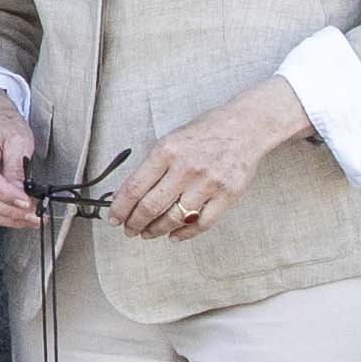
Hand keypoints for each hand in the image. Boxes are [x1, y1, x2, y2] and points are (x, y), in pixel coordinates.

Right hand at [0, 91, 45, 233]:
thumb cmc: (5, 127)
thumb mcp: (19, 140)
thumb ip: (17, 168)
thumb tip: (20, 194)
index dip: (6, 194)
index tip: (26, 202)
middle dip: (8, 211)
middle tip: (33, 215)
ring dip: (6, 218)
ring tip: (29, 219)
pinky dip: (0, 217)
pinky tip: (17, 217)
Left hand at [107, 83, 309, 242]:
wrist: (246, 126)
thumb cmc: (206, 132)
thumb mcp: (171, 139)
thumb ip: (152, 165)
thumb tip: (128, 193)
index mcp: (167, 151)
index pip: (135, 187)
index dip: (120, 208)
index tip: (114, 217)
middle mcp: (186, 168)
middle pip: (151, 206)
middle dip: (135, 223)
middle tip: (129, 230)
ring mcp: (208, 183)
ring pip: (174, 219)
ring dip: (156, 230)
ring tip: (148, 233)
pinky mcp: (227, 196)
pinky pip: (201, 224)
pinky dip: (184, 234)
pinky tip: (174, 235)